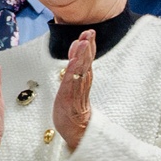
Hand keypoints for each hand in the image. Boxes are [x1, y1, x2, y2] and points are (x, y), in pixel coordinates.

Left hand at [52, 28, 95, 149]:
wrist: (77, 128)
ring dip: (83, 54)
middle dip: (88, 45)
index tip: (89, 32)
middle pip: (87, 60)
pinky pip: (72, 80)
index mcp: (83, 77)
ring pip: (81, 68)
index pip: (87, 58)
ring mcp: (77, 88)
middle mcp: (82, 81)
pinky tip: (74, 60)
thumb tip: (76, 52)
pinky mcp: (70, 96)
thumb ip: (75, 67)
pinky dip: (74, 69)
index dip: (88, 44)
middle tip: (90, 32)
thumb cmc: (74, 106)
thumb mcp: (73, 84)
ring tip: (84, 41)